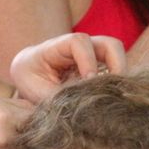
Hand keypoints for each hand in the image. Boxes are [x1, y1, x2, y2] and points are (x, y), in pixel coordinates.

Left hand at [9, 33, 126, 101]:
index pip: (79, 42)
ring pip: (117, 56)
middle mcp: (79, 47)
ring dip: (120, 75)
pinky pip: (115, 69)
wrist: (28, 75)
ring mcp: (91, 55)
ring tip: (114, 95)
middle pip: (109, 44)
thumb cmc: (30, 80)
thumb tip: (84, 107)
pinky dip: (117, 82)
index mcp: (57, 46)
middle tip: (112, 89)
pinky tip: (110, 98)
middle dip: (116, 65)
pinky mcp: (98, 66)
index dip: (87, 60)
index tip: (87, 81)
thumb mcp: (37, 91)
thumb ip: (60, 97)